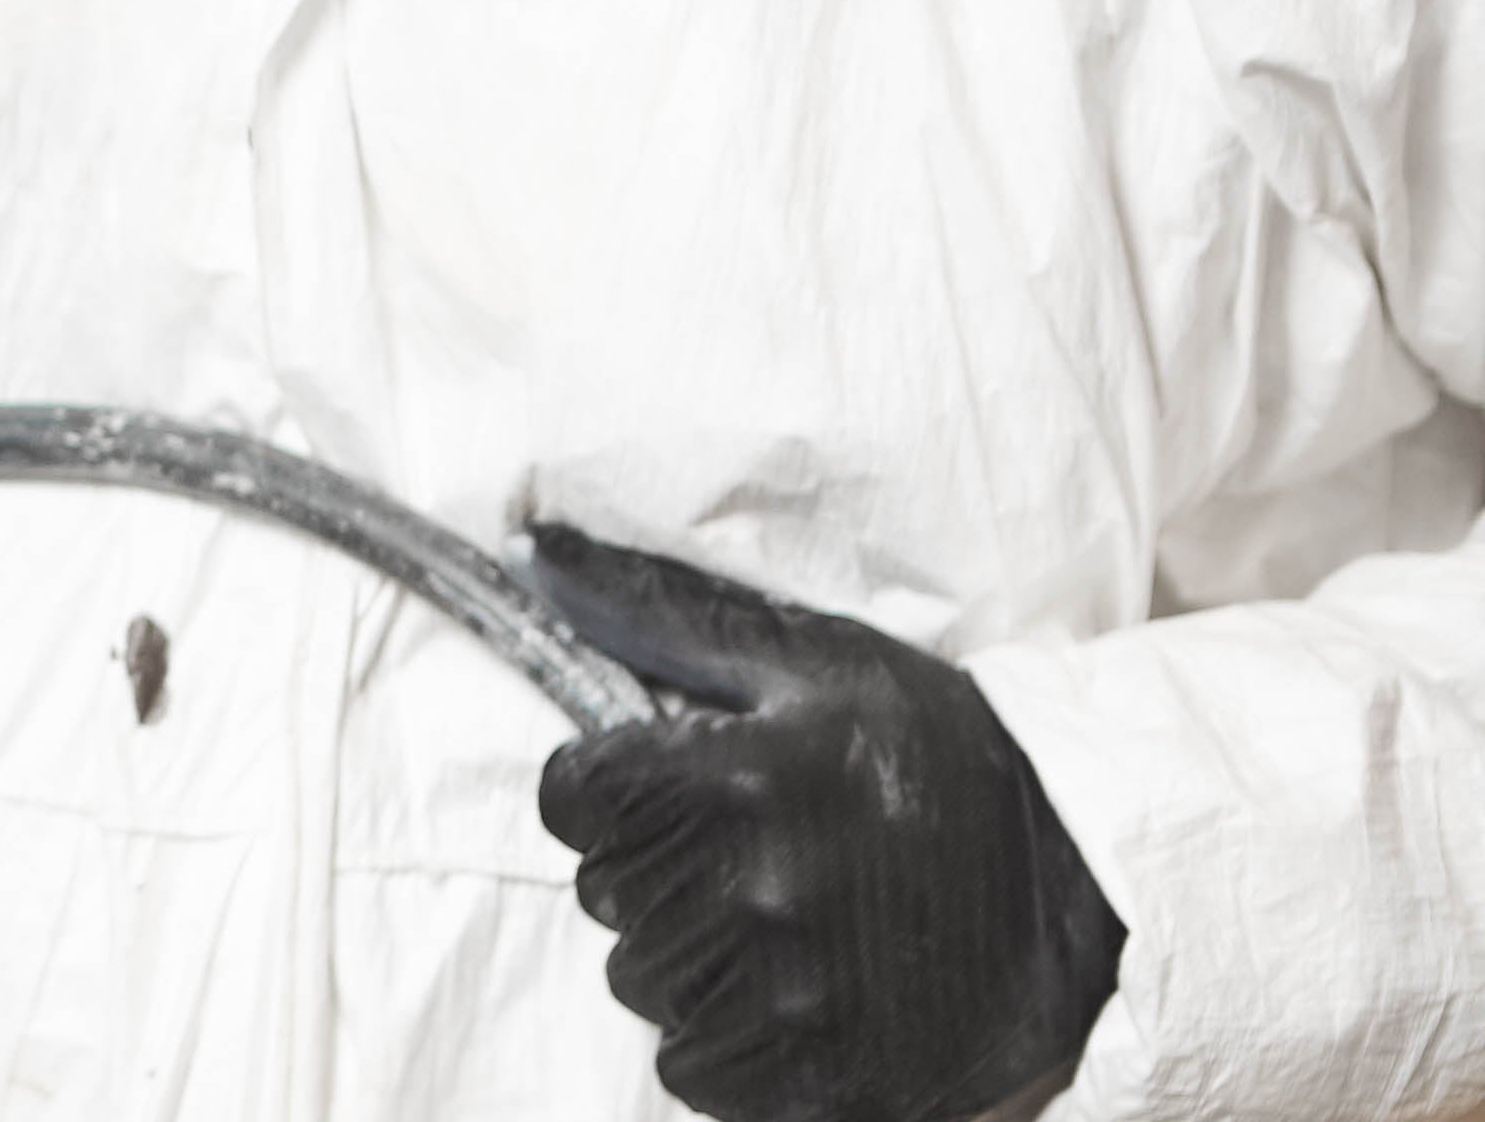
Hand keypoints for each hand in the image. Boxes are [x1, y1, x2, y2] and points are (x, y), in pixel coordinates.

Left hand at [530, 523, 1124, 1121]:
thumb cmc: (926, 746)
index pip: (571, 799)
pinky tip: (793, 989)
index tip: (657, 786)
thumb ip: (653, 607)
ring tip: (779, 914)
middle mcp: (753, 895)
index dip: (606, 789)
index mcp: (736, 779)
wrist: (1078, 874)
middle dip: (655, 865)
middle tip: (745, 846)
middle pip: (607, 893)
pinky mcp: (827, 1090)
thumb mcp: (802, 655)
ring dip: (689, 951)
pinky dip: (728, 1038)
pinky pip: (698, 1076)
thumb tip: (532, 544)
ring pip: (646, 985)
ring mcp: (791, 1005)